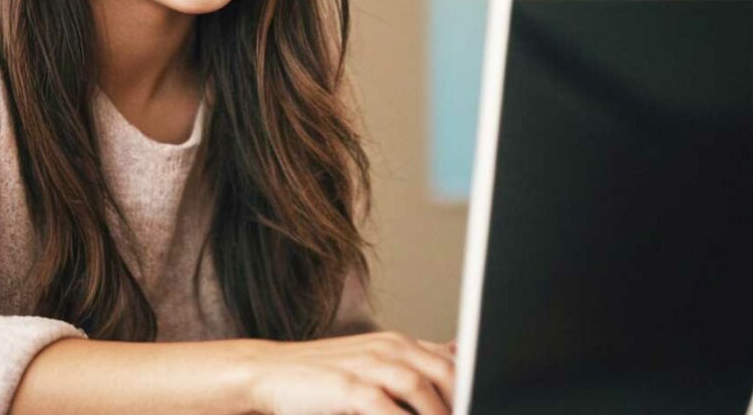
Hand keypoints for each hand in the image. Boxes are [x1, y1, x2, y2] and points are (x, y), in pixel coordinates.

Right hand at [247, 330, 455, 414]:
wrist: (271, 372)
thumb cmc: (323, 375)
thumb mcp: (372, 362)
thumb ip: (412, 364)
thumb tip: (457, 357)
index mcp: (398, 343)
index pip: (451, 362)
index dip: (471, 386)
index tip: (481, 404)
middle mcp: (387, 348)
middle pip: (444, 372)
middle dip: (460, 400)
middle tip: (470, 414)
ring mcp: (367, 364)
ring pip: (420, 388)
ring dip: (437, 413)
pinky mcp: (348, 386)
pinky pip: (386, 408)